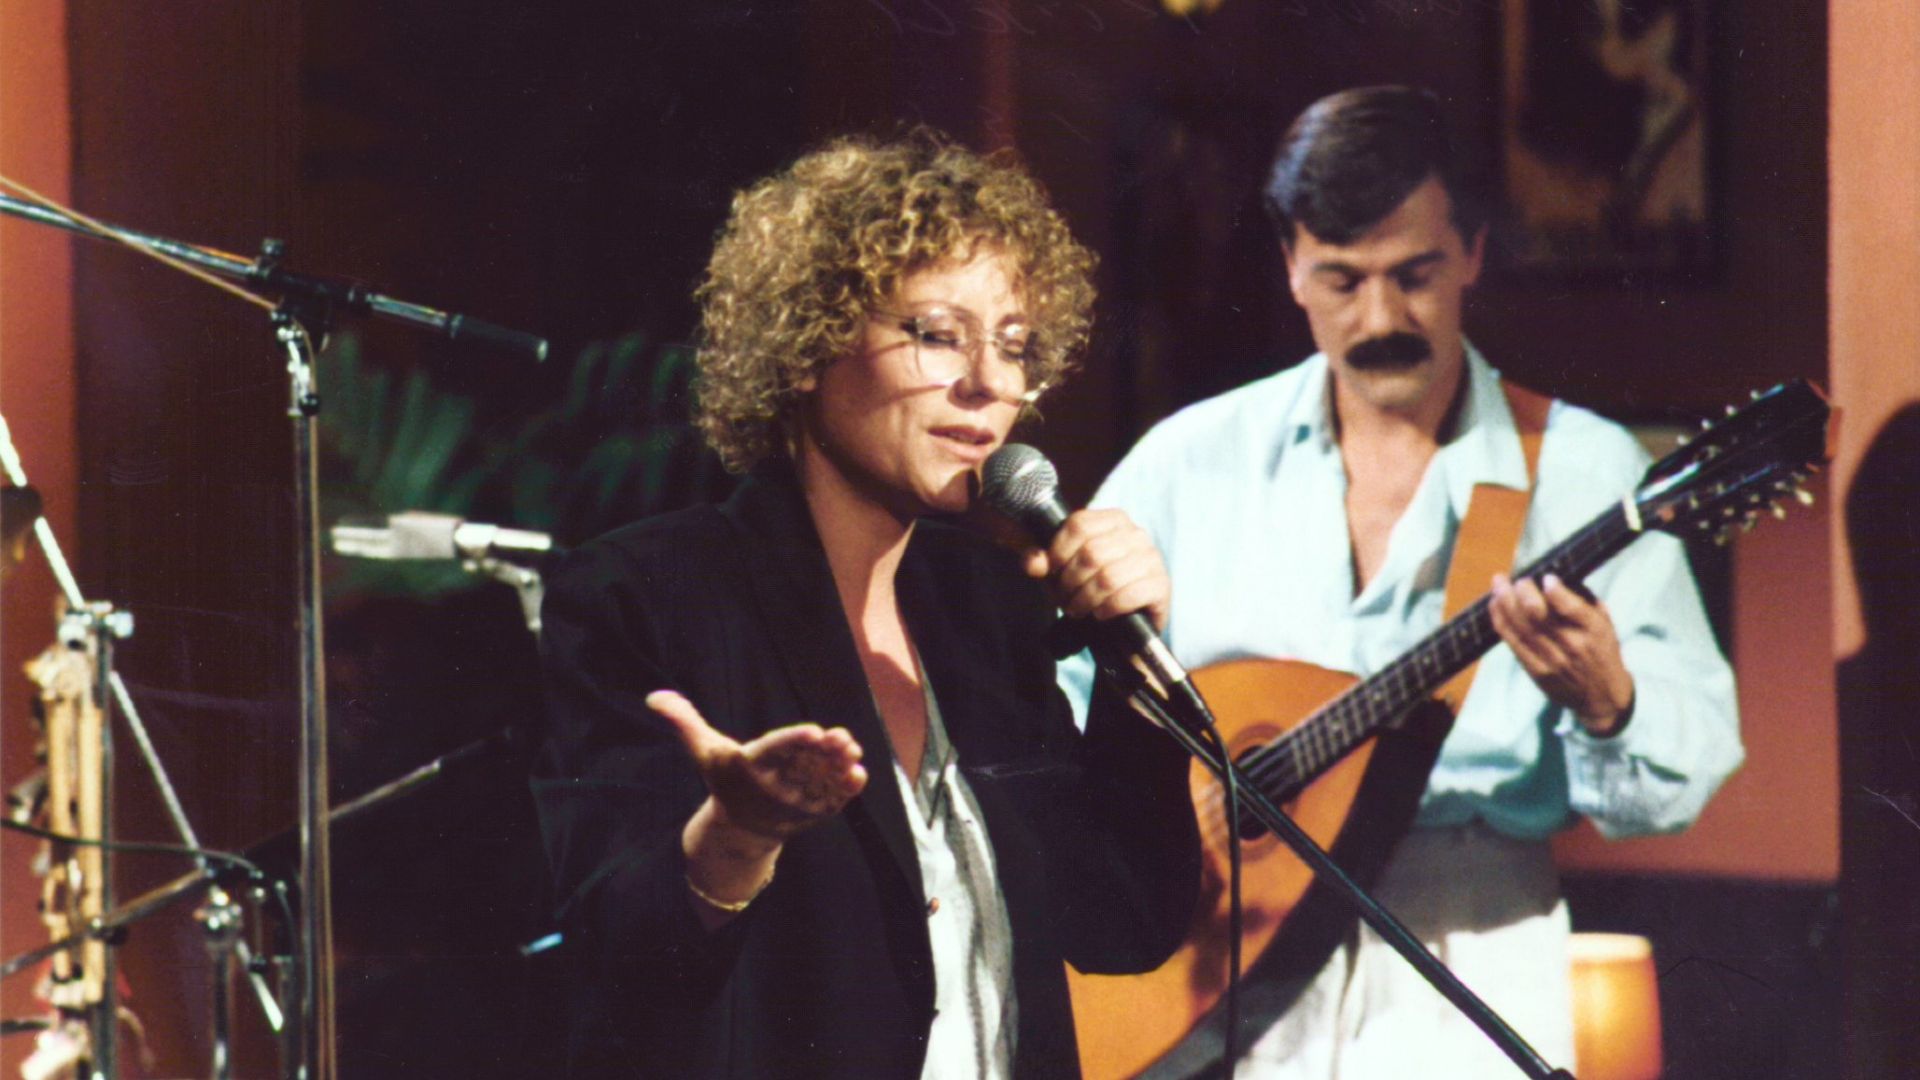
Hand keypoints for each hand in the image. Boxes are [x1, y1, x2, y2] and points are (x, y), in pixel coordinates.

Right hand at [650, 690, 868, 844]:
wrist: (742, 828)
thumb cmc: (725, 779)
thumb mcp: (705, 751)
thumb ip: (684, 723)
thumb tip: (653, 696)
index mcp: (750, 767)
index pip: (774, 750)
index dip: (793, 740)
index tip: (814, 730)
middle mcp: (775, 787)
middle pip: (802, 764)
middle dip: (823, 752)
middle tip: (841, 737)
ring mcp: (796, 802)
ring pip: (821, 783)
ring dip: (838, 769)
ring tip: (852, 750)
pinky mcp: (813, 813)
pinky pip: (833, 802)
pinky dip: (846, 791)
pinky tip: (859, 774)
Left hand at [1020, 508, 1170, 631]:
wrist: (1125, 626)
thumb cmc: (1091, 589)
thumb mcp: (1062, 571)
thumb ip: (1043, 561)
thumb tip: (1033, 564)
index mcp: (1113, 520)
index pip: (1080, 524)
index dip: (1058, 550)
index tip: (1051, 572)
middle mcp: (1136, 534)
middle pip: (1091, 553)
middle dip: (1070, 582)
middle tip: (1065, 599)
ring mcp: (1152, 559)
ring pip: (1107, 577)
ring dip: (1085, 599)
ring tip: (1078, 609)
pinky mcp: (1161, 586)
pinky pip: (1127, 595)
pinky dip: (1108, 608)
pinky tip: (1101, 614)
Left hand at [1488, 573, 1634, 733]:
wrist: (1602, 696)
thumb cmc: (1602, 651)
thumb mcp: (1604, 623)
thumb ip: (1583, 600)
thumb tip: (1552, 577)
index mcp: (1593, 630)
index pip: (1571, 608)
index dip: (1554, 590)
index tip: (1546, 577)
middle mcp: (1572, 645)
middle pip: (1537, 615)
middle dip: (1522, 591)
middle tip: (1518, 579)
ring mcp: (1551, 660)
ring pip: (1520, 627)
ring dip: (1504, 601)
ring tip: (1499, 583)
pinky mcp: (1535, 670)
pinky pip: (1512, 641)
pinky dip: (1500, 620)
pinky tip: (1495, 604)